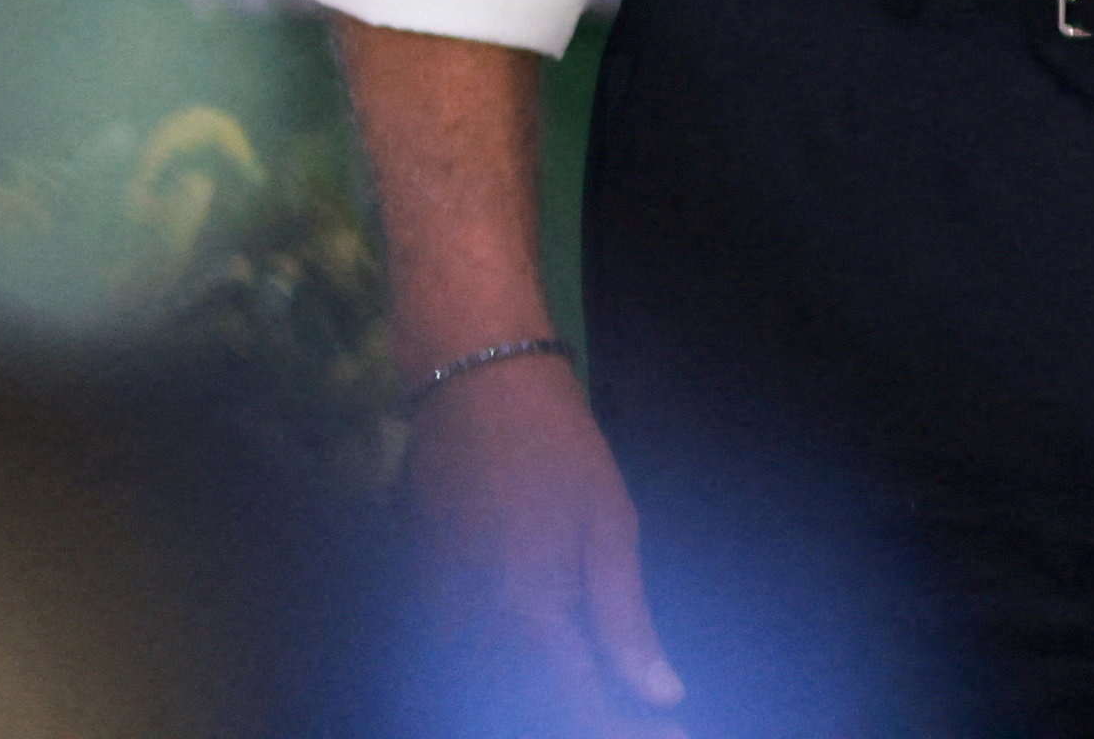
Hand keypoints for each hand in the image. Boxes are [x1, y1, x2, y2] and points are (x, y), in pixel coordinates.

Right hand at [399, 352, 681, 724]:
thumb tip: (662, 696)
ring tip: (610, 698)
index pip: (575, 711)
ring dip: (550, 704)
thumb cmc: (557, 449)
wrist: (472, 390)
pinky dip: (513, 683)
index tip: (671, 738)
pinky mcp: (422, 609)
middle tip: (642, 718)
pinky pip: (468, 671)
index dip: (621, 736)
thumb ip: (626, 621)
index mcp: (527, 618)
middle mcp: (471, 637)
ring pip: (495, 699)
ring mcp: (439, 625)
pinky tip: (560, 668)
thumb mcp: (610, 526)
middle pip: (529, 714)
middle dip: (589, 722)